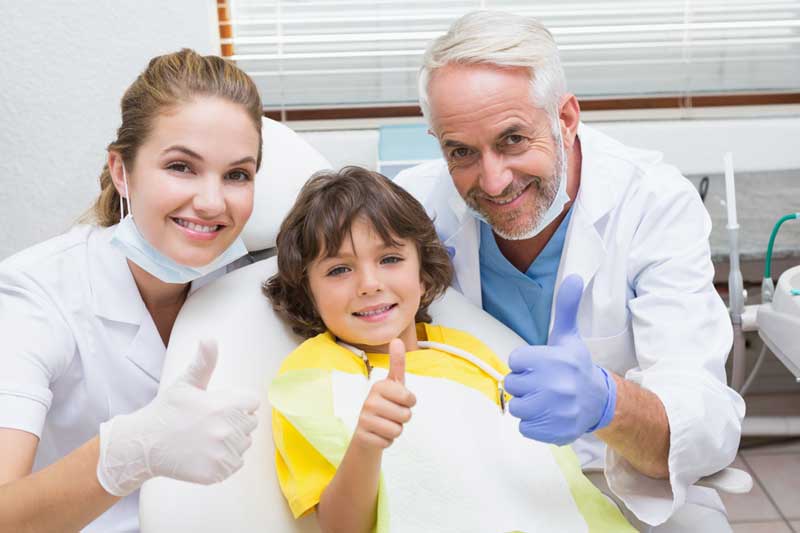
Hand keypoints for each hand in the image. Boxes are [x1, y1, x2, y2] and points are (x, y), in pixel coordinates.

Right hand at [96, 340, 259, 495]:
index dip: (238, 404)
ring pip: (244, 445)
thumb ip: (204, 362)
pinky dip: (224, 462)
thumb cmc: (167, 411)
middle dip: (235, 422)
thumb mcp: (185, 383)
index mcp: (224, 405)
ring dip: (231, 443)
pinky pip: (235, 464)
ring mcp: (222, 453)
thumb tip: (210, 338)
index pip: (253, 403)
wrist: (144, 445)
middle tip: (208, 424)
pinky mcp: (217, 473)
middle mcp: (227, 430)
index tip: (219, 407)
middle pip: (250, 425)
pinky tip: (205, 454)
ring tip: (205, 439)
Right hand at [352, 339, 415, 449]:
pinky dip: (387, 441)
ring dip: (396, 430)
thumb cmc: (385, 403)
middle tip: (391, 414)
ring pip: (398, 430)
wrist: (366, 429)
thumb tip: (397, 339)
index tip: (400, 400)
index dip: (410, 402)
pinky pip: (388, 442)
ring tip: (385, 423)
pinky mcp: (362, 437)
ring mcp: (364, 419)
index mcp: (379, 386)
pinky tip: (378, 434)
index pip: (410, 398)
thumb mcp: (393, 383)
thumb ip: (397, 363)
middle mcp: (369, 401)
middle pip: (406, 416)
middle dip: (403, 418)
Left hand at [503, 275, 616, 445]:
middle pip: (512, 384)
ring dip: (526, 404)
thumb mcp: (569, 336)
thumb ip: (565, 307)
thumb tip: (574, 276)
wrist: (600, 402)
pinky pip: (524, 428)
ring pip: (517, 407)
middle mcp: (558, 385)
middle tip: (540, 383)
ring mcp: (557, 410)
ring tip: (543, 399)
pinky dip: (532, 423)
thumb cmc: (575, 366)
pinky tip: (547, 414)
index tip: (539, 365)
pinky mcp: (555, 431)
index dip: (523, 363)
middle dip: (523, 384)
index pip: (515, 360)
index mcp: (557, 360)